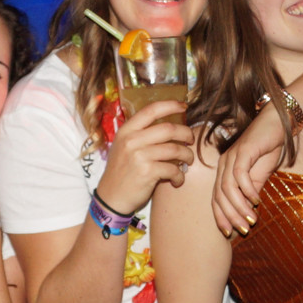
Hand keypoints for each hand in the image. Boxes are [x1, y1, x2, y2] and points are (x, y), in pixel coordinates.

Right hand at [96, 99, 193, 215]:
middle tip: (190, 139)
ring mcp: (139, 156)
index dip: (170, 105)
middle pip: (168, 129)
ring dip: (187, 155)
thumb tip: (168, 125)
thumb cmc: (121, 171)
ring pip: (175, 149)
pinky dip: (179, 175)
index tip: (184, 107)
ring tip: (188, 160)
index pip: (151, 110)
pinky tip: (177, 179)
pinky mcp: (147, 173)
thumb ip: (140, 134)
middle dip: (186, 133)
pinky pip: (173, 169)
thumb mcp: (123, 146)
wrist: (111, 197)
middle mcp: (132, 140)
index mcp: (126, 130)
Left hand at [212, 105, 284, 235]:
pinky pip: (240, 175)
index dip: (221, 217)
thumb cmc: (267, 149)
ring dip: (239, 206)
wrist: (278, 124)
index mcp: (224, 171)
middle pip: (219, 196)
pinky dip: (247, 190)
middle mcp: (223, 164)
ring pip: (228, 188)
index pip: (216, 198)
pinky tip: (256, 200)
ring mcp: (231, 156)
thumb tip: (248, 213)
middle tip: (243, 230)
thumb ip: (251, 192)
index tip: (229, 233)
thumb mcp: (259, 176)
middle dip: (230, 216)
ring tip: (251, 219)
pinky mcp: (243, 151)